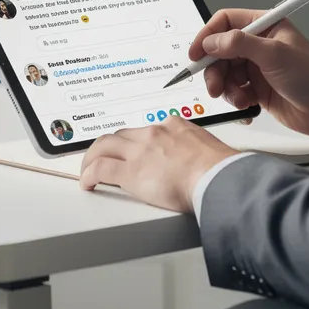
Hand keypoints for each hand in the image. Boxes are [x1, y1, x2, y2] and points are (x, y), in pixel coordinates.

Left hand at [79, 115, 238, 211]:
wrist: (217, 177)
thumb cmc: (220, 169)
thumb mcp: (208, 148)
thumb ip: (195, 149)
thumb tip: (196, 161)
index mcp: (173, 125)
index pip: (144, 130)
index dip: (133, 142)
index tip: (131, 150)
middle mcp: (153, 133)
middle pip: (120, 135)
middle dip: (108, 146)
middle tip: (101, 156)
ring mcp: (139, 151)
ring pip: (104, 147)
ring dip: (92, 157)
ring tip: (88, 169)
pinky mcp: (130, 172)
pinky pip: (100, 169)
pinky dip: (89, 175)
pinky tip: (87, 183)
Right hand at [189, 9, 308, 138]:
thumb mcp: (274, 54)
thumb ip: (239, 44)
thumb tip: (211, 41)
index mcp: (265, 26)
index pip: (225, 22)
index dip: (207, 36)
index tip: (195, 55)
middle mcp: (258, 45)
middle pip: (219, 51)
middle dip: (214, 70)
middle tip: (215, 87)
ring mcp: (257, 68)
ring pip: (224, 74)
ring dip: (226, 88)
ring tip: (238, 99)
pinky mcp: (258, 90)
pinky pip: (234, 92)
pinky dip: (235, 100)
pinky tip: (247, 107)